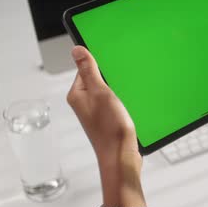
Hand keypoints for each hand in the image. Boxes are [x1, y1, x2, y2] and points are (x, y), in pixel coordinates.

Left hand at [67, 46, 140, 171]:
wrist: (121, 156)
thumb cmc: (110, 129)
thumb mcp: (101, 93)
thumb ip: (89, 71)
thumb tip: (76, 50)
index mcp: (78, 95)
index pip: (86, 68)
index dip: (100, 63)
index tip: (113, 62)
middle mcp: (85, 102)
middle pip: (98, 79)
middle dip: (112, 77)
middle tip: (124, 80)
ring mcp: (96, 111)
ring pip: (109, 91)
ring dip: (120, 89)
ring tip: (128, 94)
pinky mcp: (108, 119)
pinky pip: (115, 102)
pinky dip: (124, 100)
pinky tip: (131, 103)